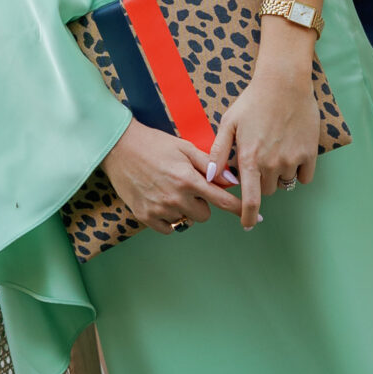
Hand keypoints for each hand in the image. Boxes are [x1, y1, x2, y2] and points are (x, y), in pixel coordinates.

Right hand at [100, 120, 242, 233]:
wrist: (119, 148)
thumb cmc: (154, 144)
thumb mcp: (185, 148)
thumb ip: (210, 165)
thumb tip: (232, 180)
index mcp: (188, 179)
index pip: (222, 201)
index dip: (238, 209)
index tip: (253, 217)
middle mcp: (175, 197)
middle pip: (204, 215)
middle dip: (202, 203)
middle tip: (189, 188)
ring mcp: (159, 209)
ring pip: (185, 220)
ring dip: (184, 209)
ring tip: (170, 190)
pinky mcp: (144, 216)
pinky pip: (168, 229)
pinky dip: (169, 219)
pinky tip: (162, 202)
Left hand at [208, 56, 320, 228]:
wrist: (284, 83)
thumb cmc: (252, 101)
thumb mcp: (229, 123)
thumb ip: (219, 152)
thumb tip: (210, 177)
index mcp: (250, 158)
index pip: (250, 200)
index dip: (247, 216)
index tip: (247, 225)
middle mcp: (272, 163)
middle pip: (266, 190)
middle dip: (260, 182)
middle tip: (259, 160)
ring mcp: (293, 159)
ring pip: (285, 183)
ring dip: (278, 175)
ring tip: (275, 150)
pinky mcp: (310, 154)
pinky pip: (304, 177)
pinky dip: (298, 171)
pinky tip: (292, 152)